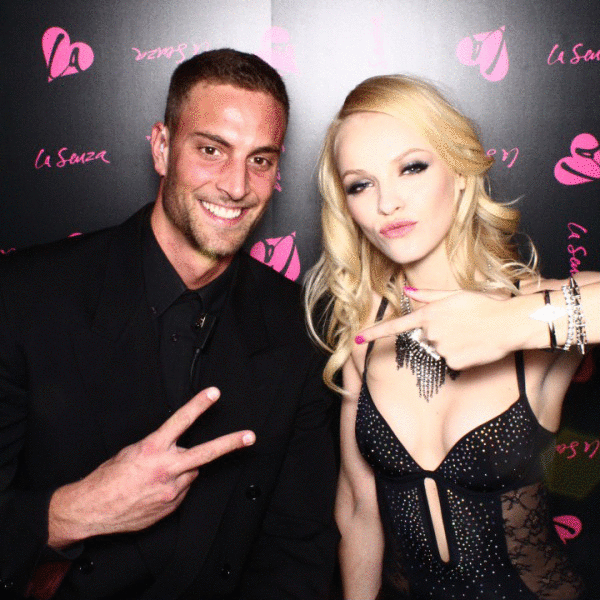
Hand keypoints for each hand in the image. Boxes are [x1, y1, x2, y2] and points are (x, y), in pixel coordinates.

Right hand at [48, 387, 254, 547]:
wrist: (92, 509)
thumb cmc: (107, 478)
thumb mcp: (131, 452)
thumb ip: (159, 449)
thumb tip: (177, 449)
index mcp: (152, 449)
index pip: (180, 421)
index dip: (199, 405)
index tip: (214, 393)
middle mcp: (165, 469)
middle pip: (205, 453)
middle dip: (230, 443)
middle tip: (250, 436)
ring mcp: (170, 490)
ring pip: (191, 473)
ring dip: (182, 471)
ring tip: (157, 476)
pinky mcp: (171, 507)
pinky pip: (182, 491)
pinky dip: (174, 488)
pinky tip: (155, 490)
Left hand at [355, 288, 539, 370]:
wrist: (509, 323)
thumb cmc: (485, 305)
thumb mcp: (455, 295)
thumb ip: (428, 296)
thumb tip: (407, 292)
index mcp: (428, 314)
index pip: (395, 326)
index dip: (374, 333)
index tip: (357, 339)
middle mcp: (430, 332)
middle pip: (425, 337)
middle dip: (438, 333)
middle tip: (461, 325)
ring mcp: (441, 349)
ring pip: (439, 349)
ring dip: (451, 343)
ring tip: (470, 333)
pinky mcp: (453, 363)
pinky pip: (451, 361)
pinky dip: (461, 356)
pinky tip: (474, 346)